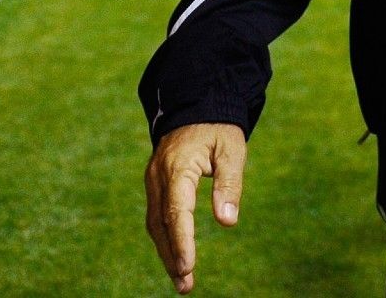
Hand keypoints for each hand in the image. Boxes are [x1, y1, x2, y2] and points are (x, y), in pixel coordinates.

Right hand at [144, 122, 246, 294]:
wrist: (196, 106)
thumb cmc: (218, 129)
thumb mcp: (232, 150)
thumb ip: (229, 184)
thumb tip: (228, 220)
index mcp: (177, 166)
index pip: (177, 210)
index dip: (181, 240)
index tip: (188, 265)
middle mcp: (158, 176)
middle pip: (161, 224)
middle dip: (172, 255)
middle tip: (185, 284)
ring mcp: (153, 181)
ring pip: (155, 224)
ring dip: (167, 252)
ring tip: (182, 280)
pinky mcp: (155, 185)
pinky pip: (156, 216)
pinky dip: (165, 238)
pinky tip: (176, 256)